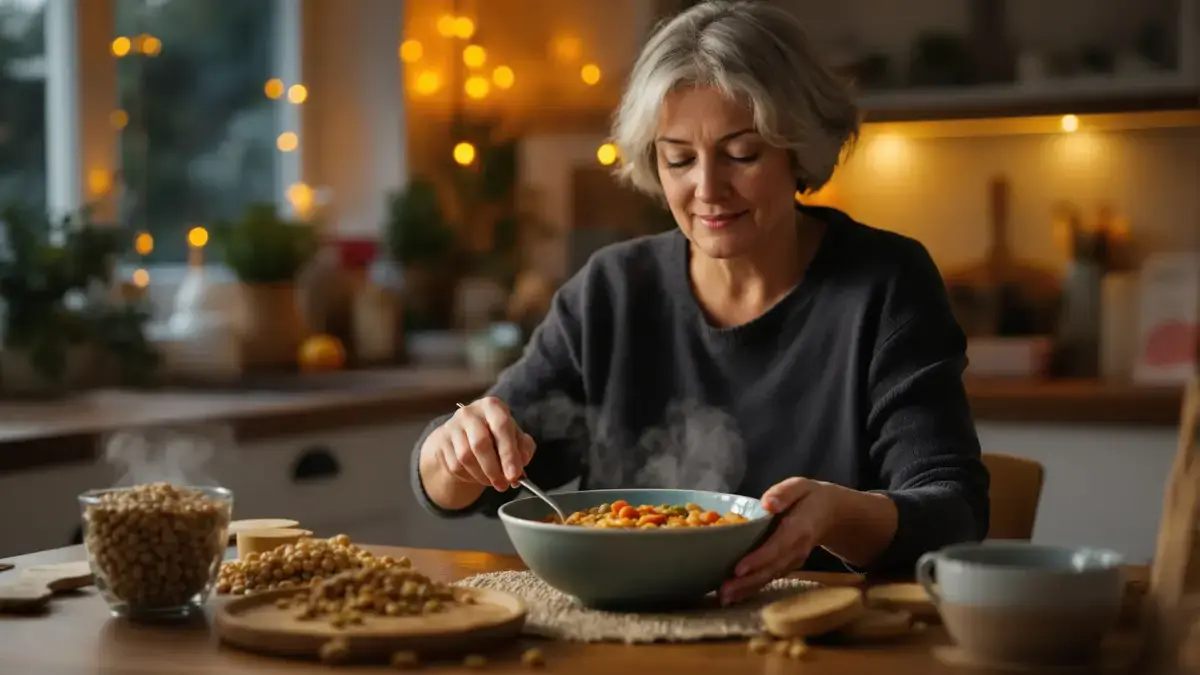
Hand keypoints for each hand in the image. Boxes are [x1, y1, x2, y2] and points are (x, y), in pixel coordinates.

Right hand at [425, 397, 536, 491]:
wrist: (465, 435)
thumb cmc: (496, 435)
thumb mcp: (514, 436)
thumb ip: (523, 448)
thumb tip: (520, 464)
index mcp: (492, 406)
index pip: (502, 427)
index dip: (509, 453)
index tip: (515, 475)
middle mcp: (470, 412)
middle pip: (480, 443)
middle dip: (494, 469)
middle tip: (504, 485)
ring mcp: (452, 426)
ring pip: (466, 457)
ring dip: (482, 475)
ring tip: (494, 482)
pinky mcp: (441, 441)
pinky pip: (455, 465)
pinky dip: (470, 476)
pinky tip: (479, 476)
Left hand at [719, 477, 838, 604]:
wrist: (832, 514)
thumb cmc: (810, 498)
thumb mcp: (800, 486)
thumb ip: (784, 493)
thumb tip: (768, 503)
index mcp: (798, 528)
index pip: (777, 546)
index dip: (758, 559)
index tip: (739, 569)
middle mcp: (796, 549)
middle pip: (771, 568)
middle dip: (747, 581)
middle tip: (723, 591)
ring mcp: (793, 560)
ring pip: (769, 577)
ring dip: (747, 589)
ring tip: (724, 598)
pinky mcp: (788, 565)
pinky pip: (770, 578)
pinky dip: (753, 588)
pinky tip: (735, 595)